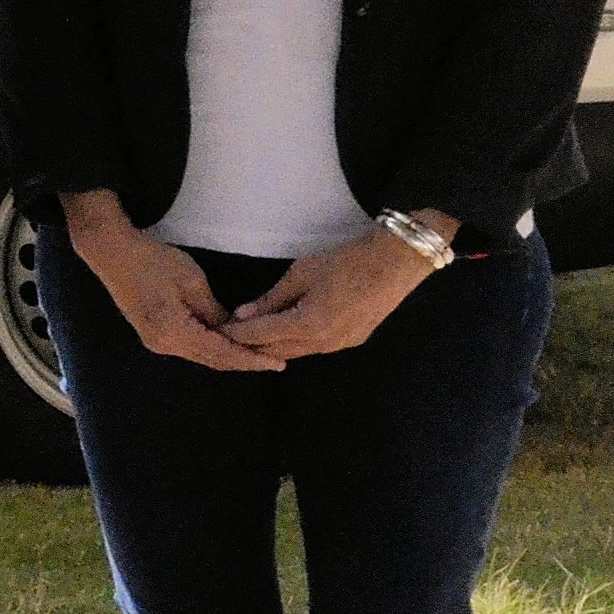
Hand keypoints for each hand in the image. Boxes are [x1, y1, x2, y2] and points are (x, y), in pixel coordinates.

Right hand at [59, 196, 281, 373]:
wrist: (112, 253)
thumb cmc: (153, 261)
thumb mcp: (192, 281)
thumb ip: (214, 311)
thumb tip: (233, 330)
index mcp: (174, 332)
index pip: (222, 353)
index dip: (251, 359)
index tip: (277, 364)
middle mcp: (164, 345)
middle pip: (212, 361)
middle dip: (244, 362)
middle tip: (274, 362)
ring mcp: (156, 342)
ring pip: (201, 356)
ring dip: (228, 356)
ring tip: (257, 355)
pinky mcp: (153, 335)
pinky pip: (189, 348)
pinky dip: (211, 348)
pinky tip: (228, 343)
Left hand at [223, 225, 441, 359]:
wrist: (396, 263)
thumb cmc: (346, 261)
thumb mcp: (302, 273)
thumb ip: (271, 299)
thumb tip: (242, 315)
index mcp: (308, 325)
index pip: (261, 336)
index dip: (237, 334)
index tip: (217, 331)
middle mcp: (324, 343)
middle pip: (276, 350)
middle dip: (251, 344)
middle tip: (228, 336)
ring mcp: (340, 345)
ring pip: (296, 351)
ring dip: (273, 345)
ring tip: (251, 334)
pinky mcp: (352, 341)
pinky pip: (315, 347)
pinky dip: (295, 342)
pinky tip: (284, 331)